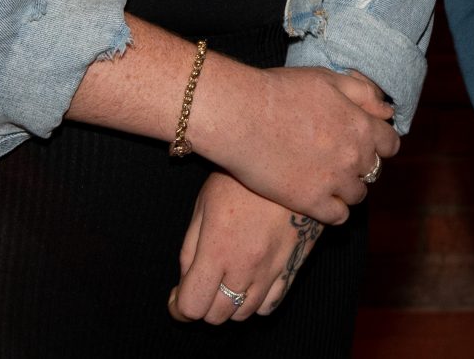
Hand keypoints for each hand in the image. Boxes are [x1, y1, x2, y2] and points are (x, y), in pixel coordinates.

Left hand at [169, 172, 321, 323]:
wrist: (292, 158)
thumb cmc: (242, 176)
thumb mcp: (204, 204)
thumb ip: (190, 250)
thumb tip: (183, 283)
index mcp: (218, 250)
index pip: (192, 306)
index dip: (179, 307)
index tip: (178, 296)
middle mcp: (246, 266)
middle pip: (217, 315)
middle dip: (203, 306)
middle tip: (202, 286)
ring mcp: (273, 268)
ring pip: (244, 314)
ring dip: (230, 305)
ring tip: (226, 283)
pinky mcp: (295, 264)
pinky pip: (272, 304)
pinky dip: (256, 303)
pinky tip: (251, 283)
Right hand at [188, 63, 396, 224]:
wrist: (241, 115)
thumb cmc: (281, 91)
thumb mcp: (327, 80)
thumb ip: (362, 94)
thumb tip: (386, 111)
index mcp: (361, 125)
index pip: (390, 145)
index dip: (379, 144)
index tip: (365, 145)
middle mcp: (353, 155)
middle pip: (373, 170)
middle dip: (360, 165)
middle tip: (338, 160)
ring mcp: (333, 181)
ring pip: (357, 195)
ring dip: (347, 188)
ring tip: (327, 180)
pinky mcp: (310, 201)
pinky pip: (338, 217)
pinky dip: (333, 211)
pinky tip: (320, 201)